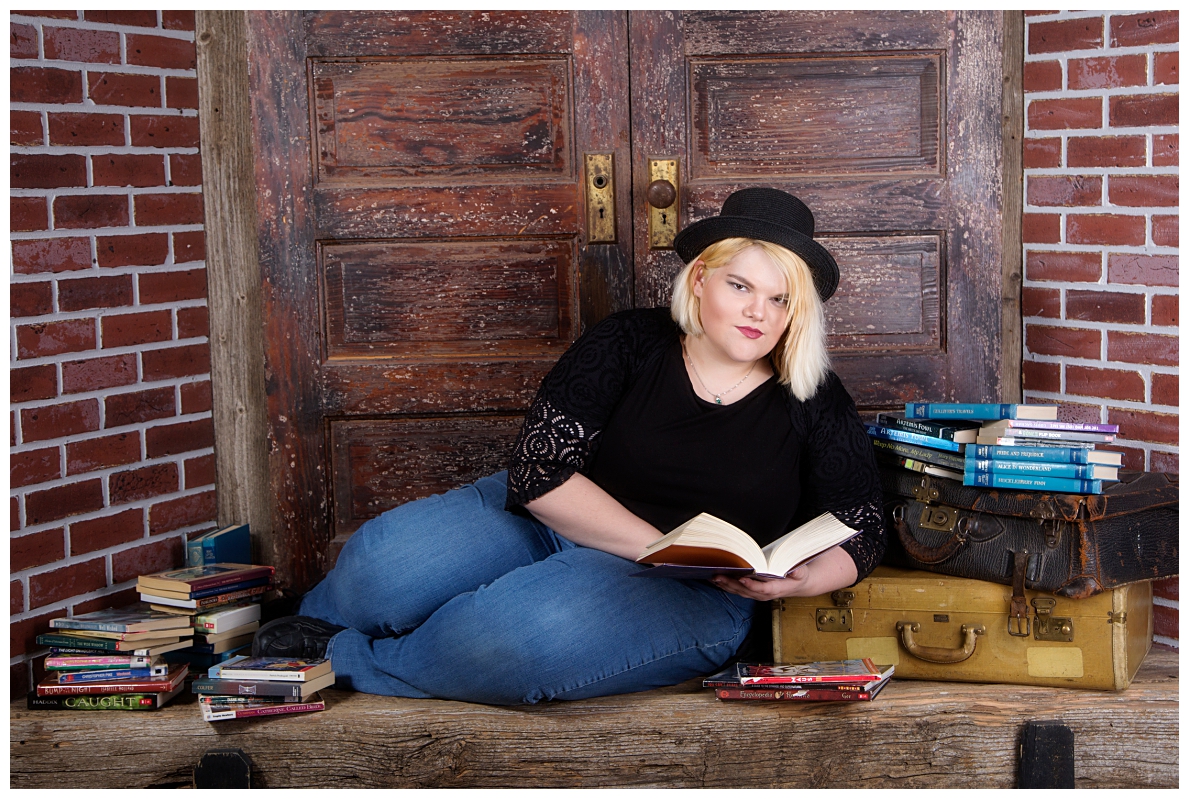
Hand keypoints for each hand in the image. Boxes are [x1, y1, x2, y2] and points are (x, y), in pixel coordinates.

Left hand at [710, 545, 858, 599]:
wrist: (798, 584)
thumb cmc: (798, 576)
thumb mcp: (802, 572)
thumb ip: (798, 572)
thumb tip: (795, 570)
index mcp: (776, 589)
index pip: (763, 589)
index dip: (752, 585)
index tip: (743, 579)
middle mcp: (764, 594)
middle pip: (745, 591)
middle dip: (731, 584)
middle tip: (719, 575)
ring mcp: (757, 594)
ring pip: (738, 591)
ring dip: (725, 585)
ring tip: (713, 576)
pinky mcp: (751, 592)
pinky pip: (737, 590)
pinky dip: (726, 585)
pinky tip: (716, 579)